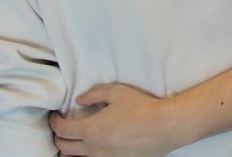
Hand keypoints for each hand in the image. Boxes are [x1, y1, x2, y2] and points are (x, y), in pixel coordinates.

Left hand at [50, 84, 183, 156]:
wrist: (167, 126)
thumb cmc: (143, 107)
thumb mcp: (118, 92)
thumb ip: (95, 93)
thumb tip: (80, 99)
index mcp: (91, 129)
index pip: (62, 129)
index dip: (54, 122)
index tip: (55, 117)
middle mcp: (93, 147)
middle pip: (63, 147)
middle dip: (58, 137)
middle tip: (61, 129)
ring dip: (68, 151)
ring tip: (71, 143)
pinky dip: (85, 156)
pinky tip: (90, 150)